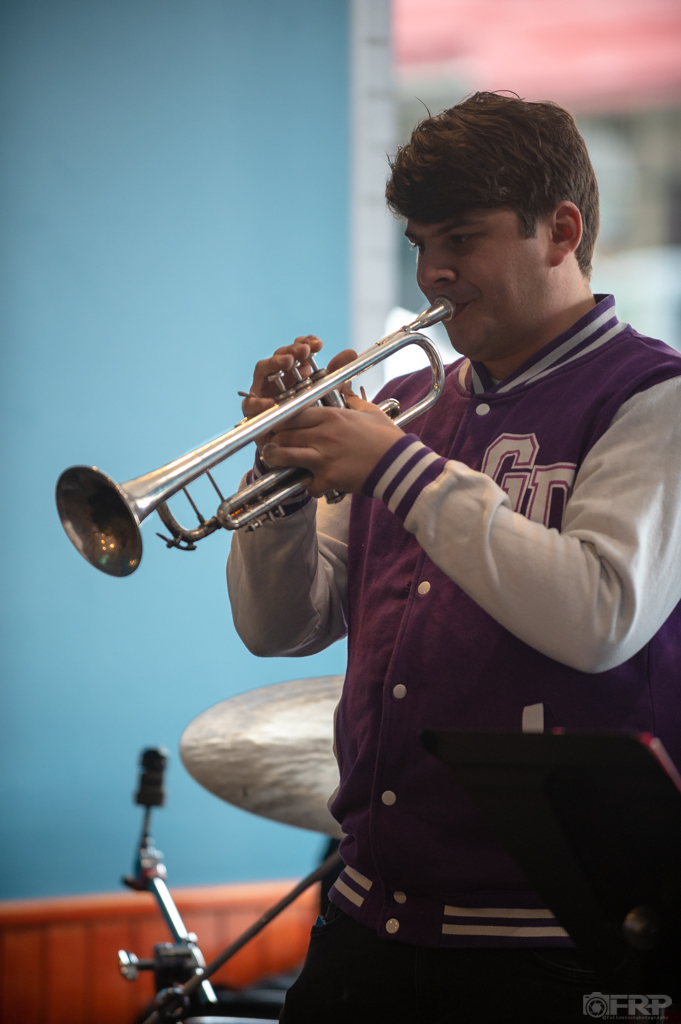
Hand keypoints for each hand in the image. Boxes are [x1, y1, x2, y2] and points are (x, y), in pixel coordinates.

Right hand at [241, 337, 356, 451]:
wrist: (295, 448)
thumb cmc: (308, 417)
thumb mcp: (324, 393)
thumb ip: (335, 374)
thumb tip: (351, 353)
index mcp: (294, 372)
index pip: (296, 350)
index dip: (305, 343)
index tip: (318, 345)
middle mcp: (276, 378)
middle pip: (279, 357)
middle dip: (291, 350)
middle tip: (304, 351)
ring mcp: (263, 392)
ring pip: (262, 371)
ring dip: (274, 364)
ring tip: (288, 362)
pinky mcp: (253, 412)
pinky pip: (251, 405)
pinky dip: (259, 402)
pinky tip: (271, 402)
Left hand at [260, 392, 403, 495]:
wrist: (400, 464)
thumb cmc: (387, 437)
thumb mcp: (369, 411)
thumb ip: (352, 400)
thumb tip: (345, 391)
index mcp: (331, 416)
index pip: (291, 414)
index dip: (279, 421)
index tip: (277, 426)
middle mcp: (323, 435)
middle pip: (282, 435)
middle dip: (274, 441)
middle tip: (274, 445)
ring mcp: (323, 457)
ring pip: (283, 456)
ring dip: (277, 461)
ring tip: (277, 463)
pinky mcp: (328, 478)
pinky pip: (306, 484)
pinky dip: (308, 486)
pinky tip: (313, 484)